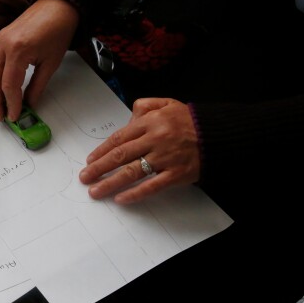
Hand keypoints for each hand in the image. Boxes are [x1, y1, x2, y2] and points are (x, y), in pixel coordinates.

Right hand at [0, 0, 78, 121]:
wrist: (57, 6)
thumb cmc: (58, 30)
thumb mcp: (51, 63)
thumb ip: (37, 86)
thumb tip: (28, 104)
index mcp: (18, 50)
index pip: (9, 85)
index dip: (11, 103)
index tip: (15, 116)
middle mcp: (4, 45)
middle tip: (1, 116)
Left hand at [78, 98, 200, 203]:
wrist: (219, 135)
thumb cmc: (191, 120)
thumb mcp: (167, 104)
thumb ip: (144, 106)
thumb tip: (127, 119)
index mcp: (151, 122)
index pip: (120, 137)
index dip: (102, 150)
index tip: (90, 160)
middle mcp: (156, 139)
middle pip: (121, 155)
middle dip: (99, 168)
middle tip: (85, 177)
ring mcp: (165, 158)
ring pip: (132, 171)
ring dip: (110, 182)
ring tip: (95, 191)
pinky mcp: (176, 174)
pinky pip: (152, 186)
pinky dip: (135, 193)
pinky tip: (121, 199)